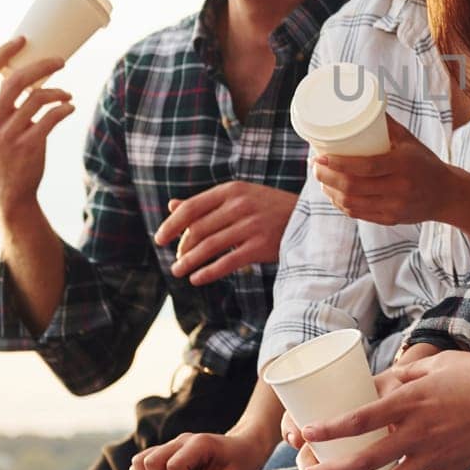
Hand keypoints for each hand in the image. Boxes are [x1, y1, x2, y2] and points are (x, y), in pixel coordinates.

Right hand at [0, 38, 73, 224]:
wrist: (9, 191)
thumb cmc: (6, 152)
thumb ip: (5, 103)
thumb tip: (32, 74)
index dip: (4, 52)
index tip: (22, 39)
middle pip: (17, 79)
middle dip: (43, 65)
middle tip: (61, 61)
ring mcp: (8, 133)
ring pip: (37, 97)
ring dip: (58, 91)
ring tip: (68, 93)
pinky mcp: (28, 145)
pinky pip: (51, 117)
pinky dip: (64, 108)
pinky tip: (69, 107)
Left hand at [153, 181, 296, 284]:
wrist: (309, 219)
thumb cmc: (269, 208)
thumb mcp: (239, 197)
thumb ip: (206, 203)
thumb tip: (172, 206)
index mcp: (232, 190)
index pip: (192, 208)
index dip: (172, 225)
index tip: (160, 239)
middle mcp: (240, 205)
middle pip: (198, 229)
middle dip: (182, 247)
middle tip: (175, 260)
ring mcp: (251, 226)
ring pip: (209, 247)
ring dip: (189, 261)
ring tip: (179, 271)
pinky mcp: (260, 246)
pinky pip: (227, 262)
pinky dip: (208, 272)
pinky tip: (197, 279)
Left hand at [299, 351, 469, 469]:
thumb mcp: (434, 364)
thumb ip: (400, 376)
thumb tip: (371, 386)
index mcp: (412, 400)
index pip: (362, 417)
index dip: (331, 427)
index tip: (306, 433)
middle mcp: (419, 431)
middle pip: (367, 458)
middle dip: (334, 469)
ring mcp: (436, 454)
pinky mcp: (453, 468)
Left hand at [313, 117, 454, 226]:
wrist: (447, 194)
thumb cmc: (425, 162)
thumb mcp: (410, 141)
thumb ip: (387, 125)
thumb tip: (362, 103)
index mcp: (403, 166)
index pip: (364, 167)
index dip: (338, 164)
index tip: (320, 156)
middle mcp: (398, 189)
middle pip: (352, 187)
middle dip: (326, 178)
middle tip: (315, 166)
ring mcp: (394, 207)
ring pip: (351, 203)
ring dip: (330, 192)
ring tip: (321, 179)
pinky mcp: (390, 220)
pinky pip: (358, 214)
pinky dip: (341, 204)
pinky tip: (334, 194)